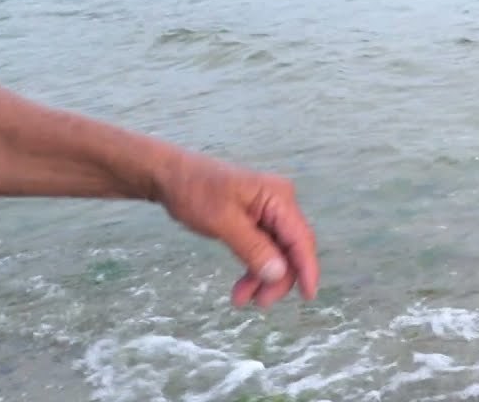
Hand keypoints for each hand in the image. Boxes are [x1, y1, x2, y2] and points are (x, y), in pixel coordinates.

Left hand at [155, 153, 319, 307]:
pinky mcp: (255, 219)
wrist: (170, 175)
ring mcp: (268, 211)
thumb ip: (253, 248)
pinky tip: (242, 286)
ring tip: (240, 299)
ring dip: (262, 277)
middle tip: (259, 303)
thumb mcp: (223, 221)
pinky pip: (263, 248)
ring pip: (277, 252)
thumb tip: (280, 274)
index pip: (300, 238)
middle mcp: (279, 203)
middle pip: (291, 248)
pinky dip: (254, 267)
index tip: (308, 296)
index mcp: (278, 198)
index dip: (307, 268)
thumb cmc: (195, 191)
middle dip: (278, 278)